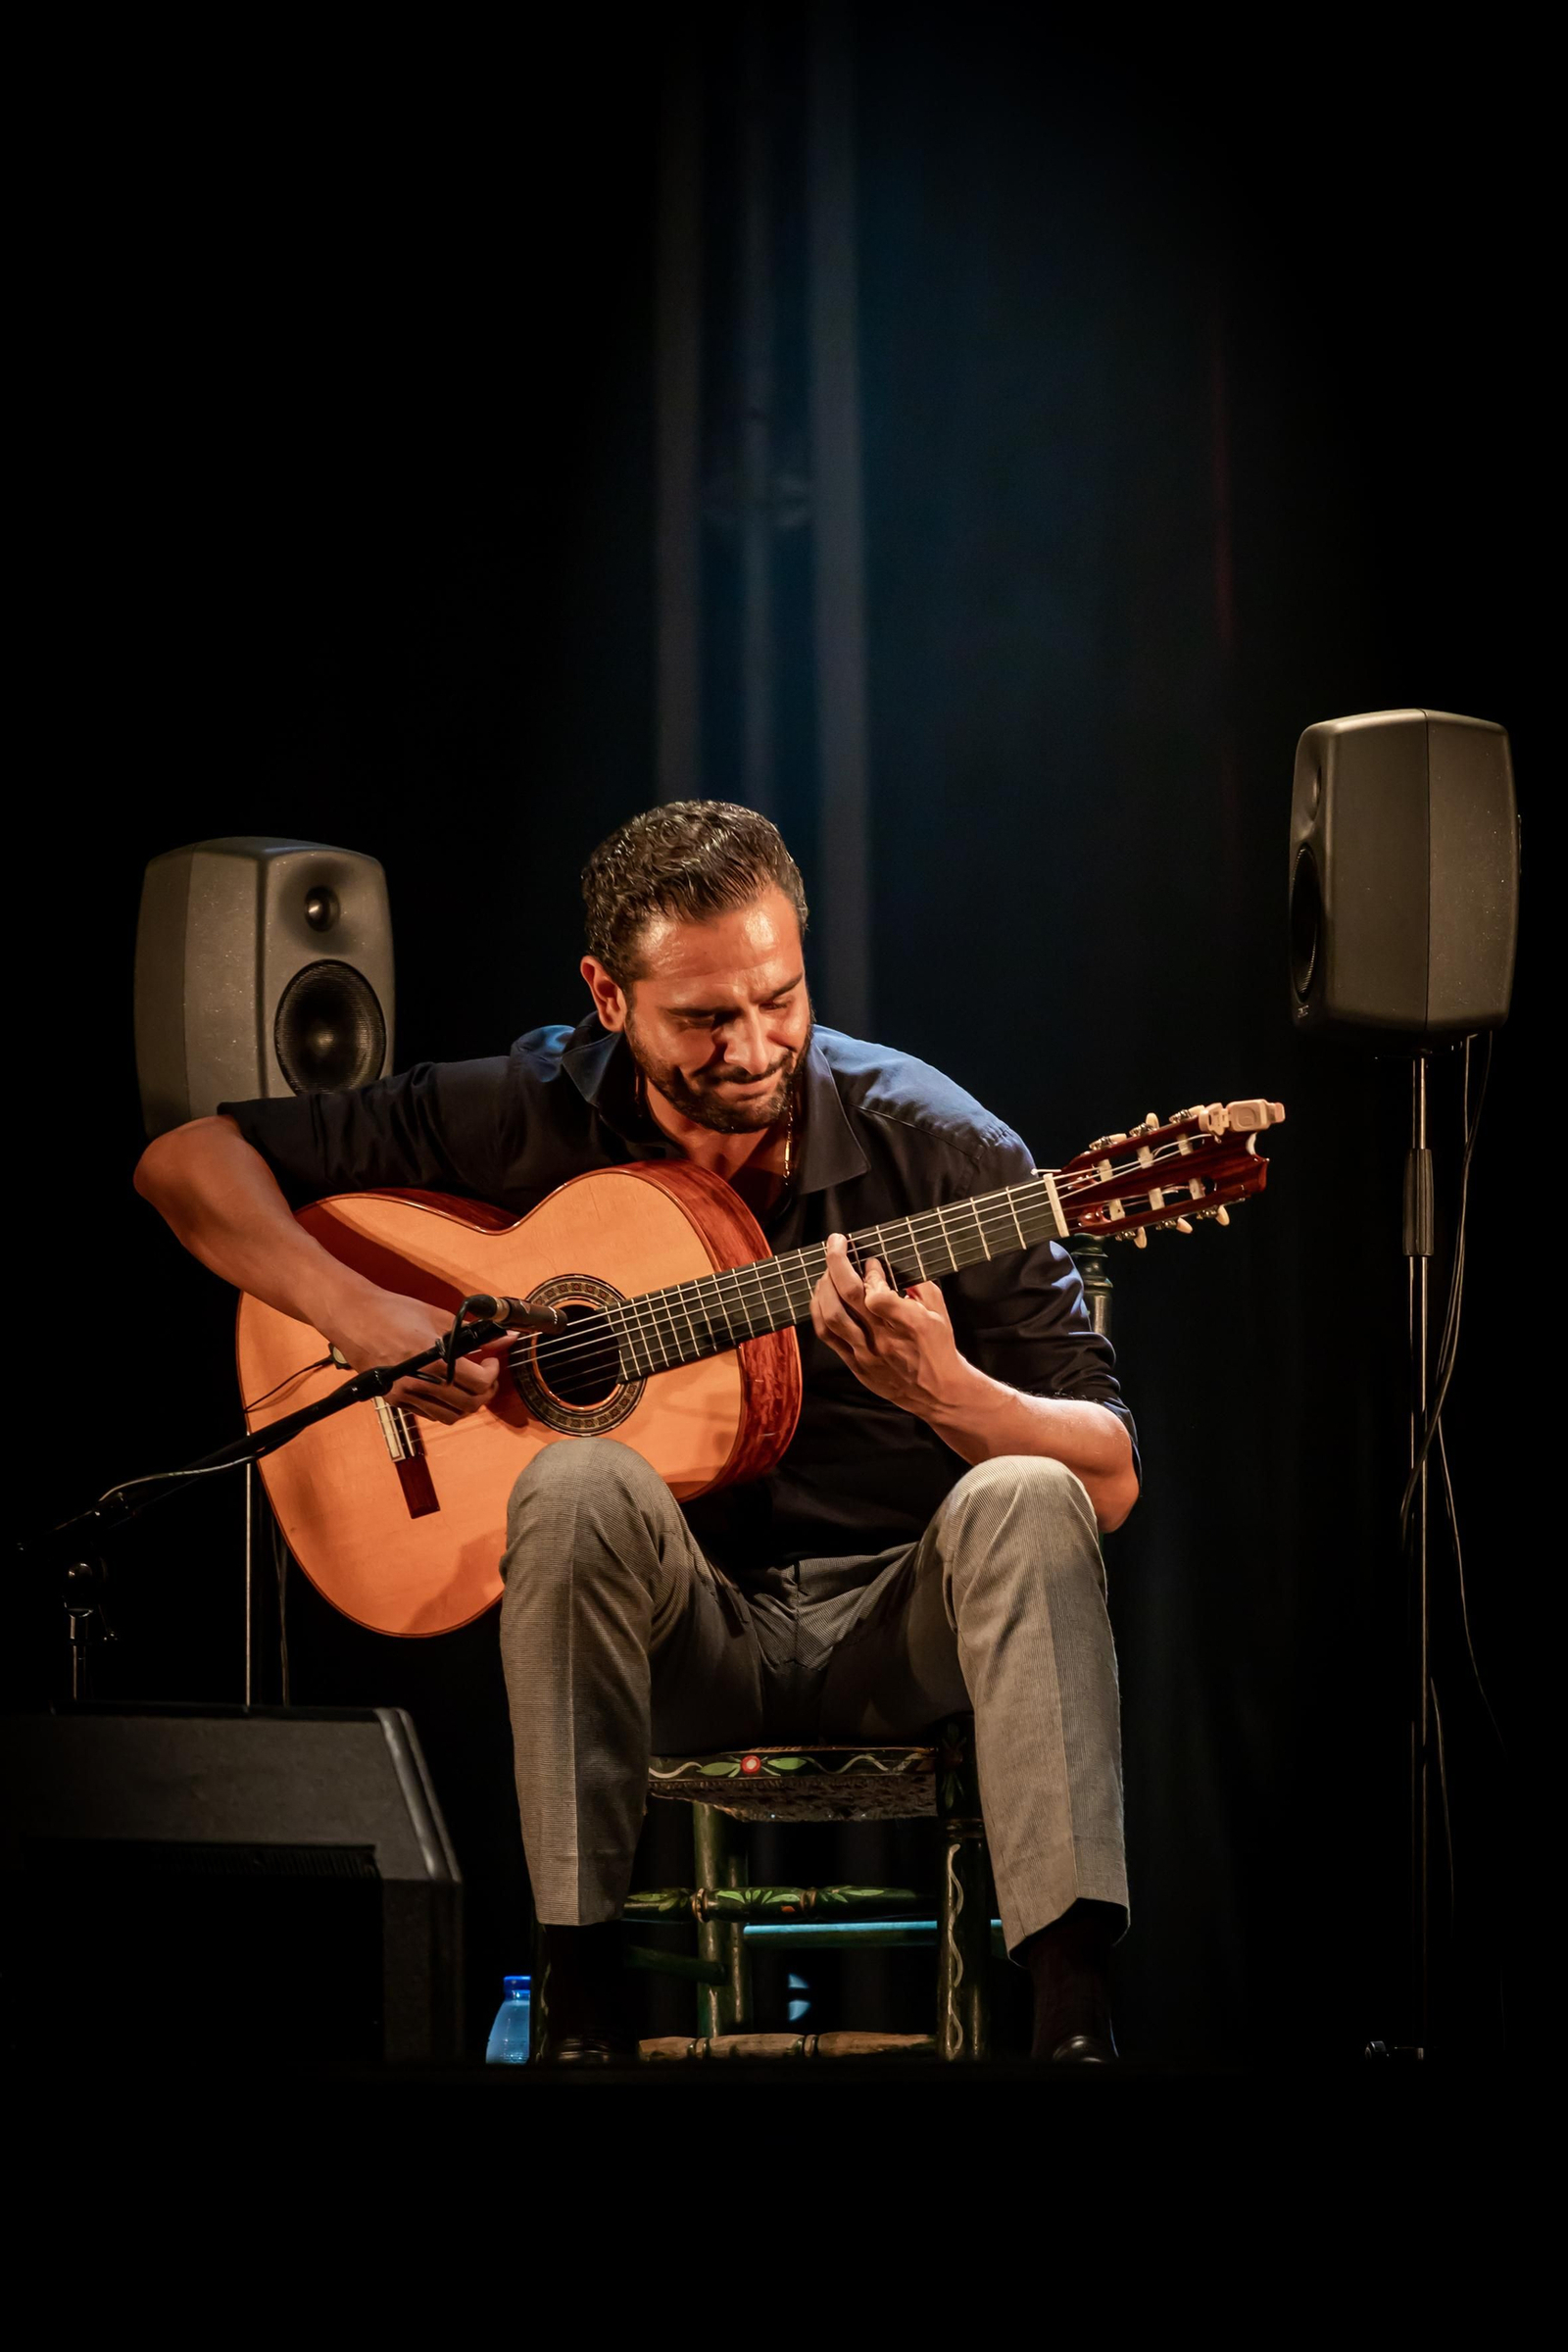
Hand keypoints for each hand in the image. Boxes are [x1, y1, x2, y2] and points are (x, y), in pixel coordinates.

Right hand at [328, 1289, 500, 1424]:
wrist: (354, 1317)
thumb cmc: (393, 1312)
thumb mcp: (439, 1317)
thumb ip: (473, 1334)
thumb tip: (504, 1338)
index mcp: (434, 1361)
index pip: (479, 1383)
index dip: (493, 1374)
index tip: (491, 1362)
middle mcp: (420, 1384)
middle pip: (469, 1405)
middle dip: (485, 1392)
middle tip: (486, 1376)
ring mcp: (405, 1395)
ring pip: (450, 1417)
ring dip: (466, 1404)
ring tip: (468, 1385)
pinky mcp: (394, 1400)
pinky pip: (429, 1414)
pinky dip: (444, 1407)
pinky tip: (445, 1388)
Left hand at [808, 1233, 970, 1419]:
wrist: (938, 1393)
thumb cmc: (939, 1347)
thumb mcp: (939, 1312)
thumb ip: (918, 1284)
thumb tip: (891, 1263)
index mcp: (910, 1325)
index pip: (877, 1294)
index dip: (870, 1272)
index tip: (871, 1261)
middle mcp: (885, 1340)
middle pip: (849, 1297)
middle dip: (837, 1262)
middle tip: (835, 1243)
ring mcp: (867, 1354)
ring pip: (832, 1316)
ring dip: (824, 1286)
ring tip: (828, 1270)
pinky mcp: (856, 1365)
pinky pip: (827, 1336)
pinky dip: (818, 1310)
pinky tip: (821, 1295)